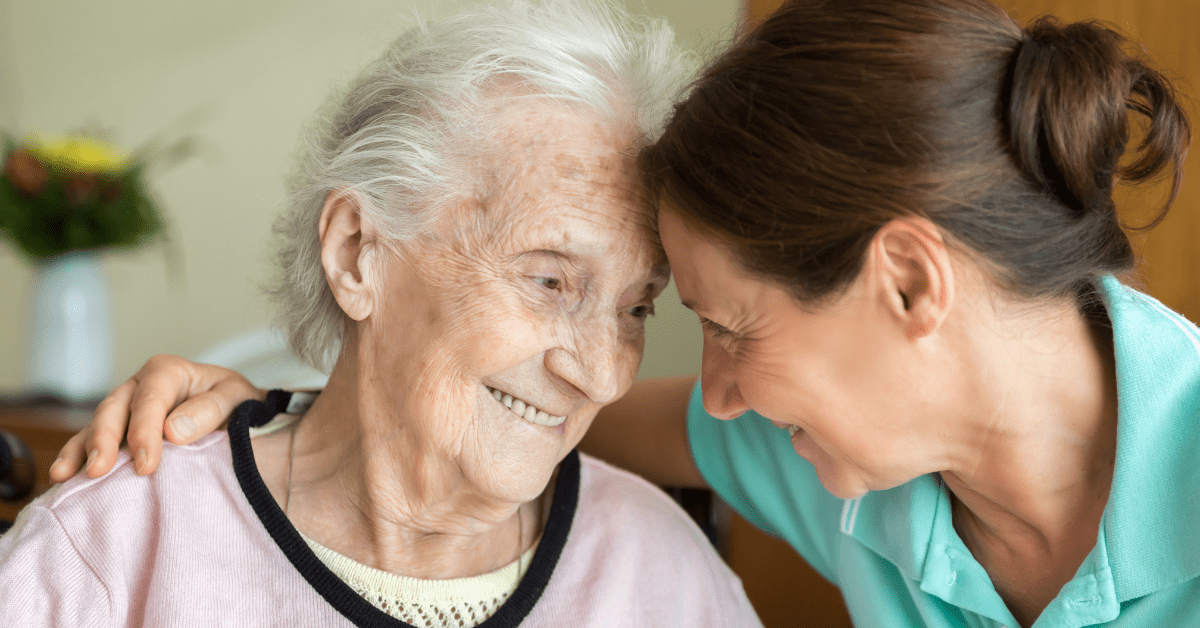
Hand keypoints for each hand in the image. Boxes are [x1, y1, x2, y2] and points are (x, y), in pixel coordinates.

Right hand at [49, 355, 265, 480]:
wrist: (240, 414)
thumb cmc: (238, 404)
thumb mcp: (237, 398)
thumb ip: (210, 410)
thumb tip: (173, 432)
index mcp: (168, 371)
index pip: (151, 399)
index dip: (145, 431)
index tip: (147, 465)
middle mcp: (139, 386)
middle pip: (114, 409)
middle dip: (104, 440)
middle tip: (99, 471)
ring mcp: (124, 408)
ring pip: (96, 425)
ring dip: (81, 450)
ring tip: (67, 476)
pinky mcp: (118, 431)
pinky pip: (91, 441)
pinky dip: (76, 457)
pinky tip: (63, 476)